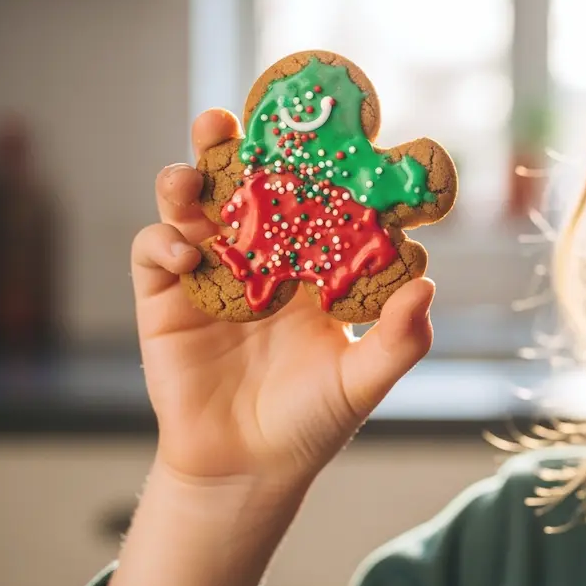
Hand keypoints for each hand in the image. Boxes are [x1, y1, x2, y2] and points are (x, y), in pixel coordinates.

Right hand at [131, 109, 433, 487]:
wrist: (247, 468)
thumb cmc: (313, 421)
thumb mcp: (363, 381)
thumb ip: (399, 339)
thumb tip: (429, 283)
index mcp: (312, 267)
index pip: (313, 201)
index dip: (316, 164)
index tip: (328, 128)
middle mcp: (260, 259)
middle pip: (245, 186)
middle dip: (238, 148)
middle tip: (238, 117)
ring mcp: (211, 275)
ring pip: (193, 206)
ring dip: (189, 178)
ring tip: (194, 173)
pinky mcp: (166, 299)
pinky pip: (155, 252)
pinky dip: (163, 242)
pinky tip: (186, 256)